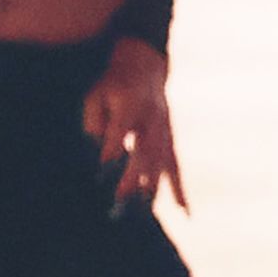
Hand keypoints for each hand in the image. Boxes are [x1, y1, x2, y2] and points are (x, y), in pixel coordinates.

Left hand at [83, 39, 185, 210]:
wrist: (145, 65)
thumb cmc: (113, 83)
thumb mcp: (96, 93)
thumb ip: (94, 119)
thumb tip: (98, 146)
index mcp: (132, 104)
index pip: (121, 129)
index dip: (113, 146)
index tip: (103, 167)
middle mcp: (152, 119)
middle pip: (144, 150)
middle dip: (134, 174)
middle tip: (121, 197)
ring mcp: (164, 131)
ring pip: (161, 161)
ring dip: (154, 185)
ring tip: (145, 209)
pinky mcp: (169, 140)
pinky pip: (175, 167)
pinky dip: (179, 188)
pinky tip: (183, 211)